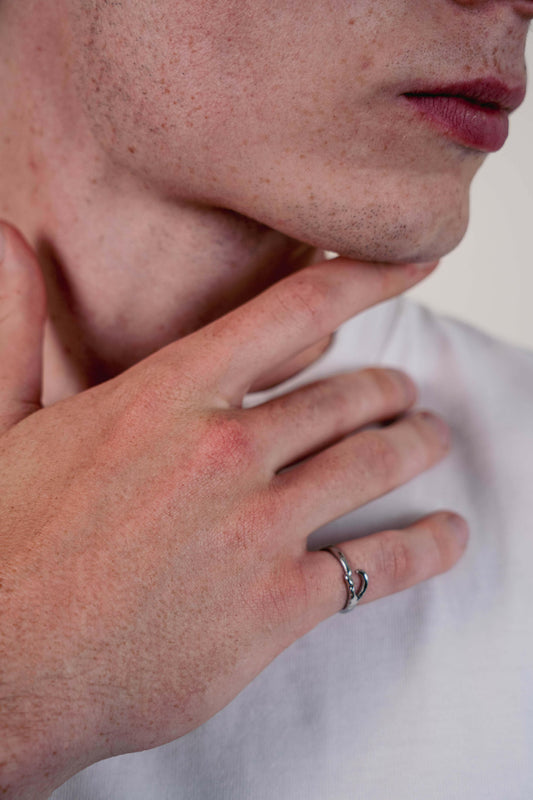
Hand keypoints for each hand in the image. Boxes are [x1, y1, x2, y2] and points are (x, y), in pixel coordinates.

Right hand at [0, 222, 467, 797]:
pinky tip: (448, 537)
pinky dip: (426, 547)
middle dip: (386, 390)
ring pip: (372, 464)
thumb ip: (16, 326)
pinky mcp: (276, 607)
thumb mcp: (2, 422)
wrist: (3, 671)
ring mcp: (258, 529)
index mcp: (165, 396)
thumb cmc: (3, 546)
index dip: (365, 277)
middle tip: (401, 394)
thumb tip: (6, 239)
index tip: (413, 260)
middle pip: (345, 398)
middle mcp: (223, 452)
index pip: (293, 311)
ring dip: (413, 446)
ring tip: (429, 440)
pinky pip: (379, 565)